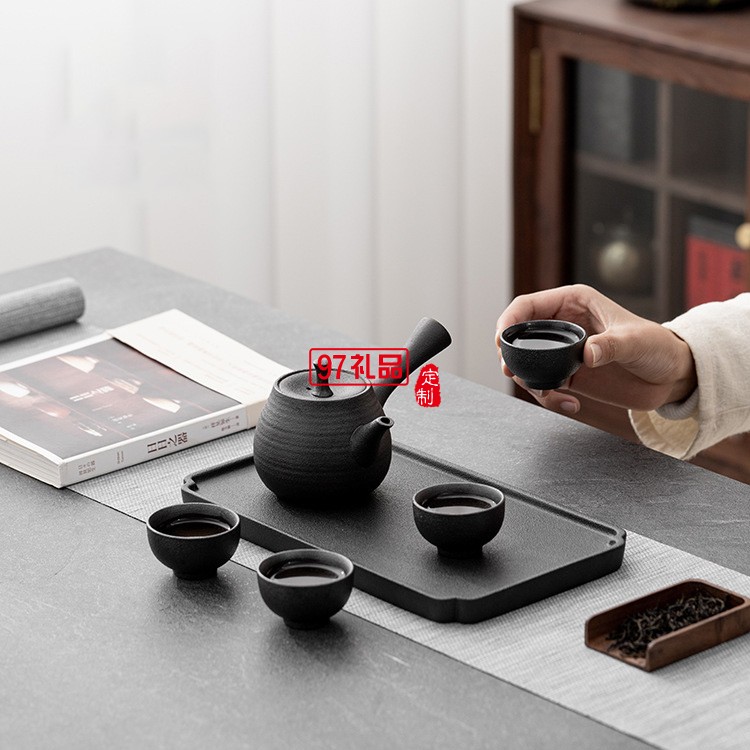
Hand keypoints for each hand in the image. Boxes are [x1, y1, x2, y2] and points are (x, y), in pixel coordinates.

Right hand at [495, 285, 696, 414]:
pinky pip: (543, 385)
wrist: (672, 377)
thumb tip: (586, 354)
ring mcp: (563, 351)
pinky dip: (548, 397)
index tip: (502, 339)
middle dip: (510, 354)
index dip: (508, 320)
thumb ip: (610, 345)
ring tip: (548, 393)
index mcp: (574, 303)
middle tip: (512, 371)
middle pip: (519, 335)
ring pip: (526, 363)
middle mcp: (563, 325)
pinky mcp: (568, 375)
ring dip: (527, 380)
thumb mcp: (637, 341)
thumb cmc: (659, 347)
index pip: (528, 306)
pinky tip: (570, 404)